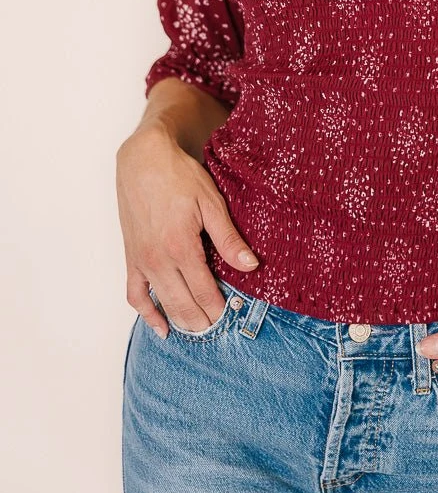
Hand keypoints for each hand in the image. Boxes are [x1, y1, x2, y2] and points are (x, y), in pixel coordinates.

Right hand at [116, 126, 259, 337]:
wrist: (143, 160)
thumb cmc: (179, 176)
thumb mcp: (211, 203)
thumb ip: (229, 238)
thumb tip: (250, 265)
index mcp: (181, 247)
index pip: (205, 292)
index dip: (220, 308)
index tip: (234, 318)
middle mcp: (158, 259)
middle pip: (184, 304)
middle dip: (203, 321)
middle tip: (220, 332)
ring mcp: (142, 261)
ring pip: (162, 303)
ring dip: (180, 321)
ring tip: (198, 332)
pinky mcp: (131, 257)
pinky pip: (135, 294)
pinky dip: (147, 313)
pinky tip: (161, 327)